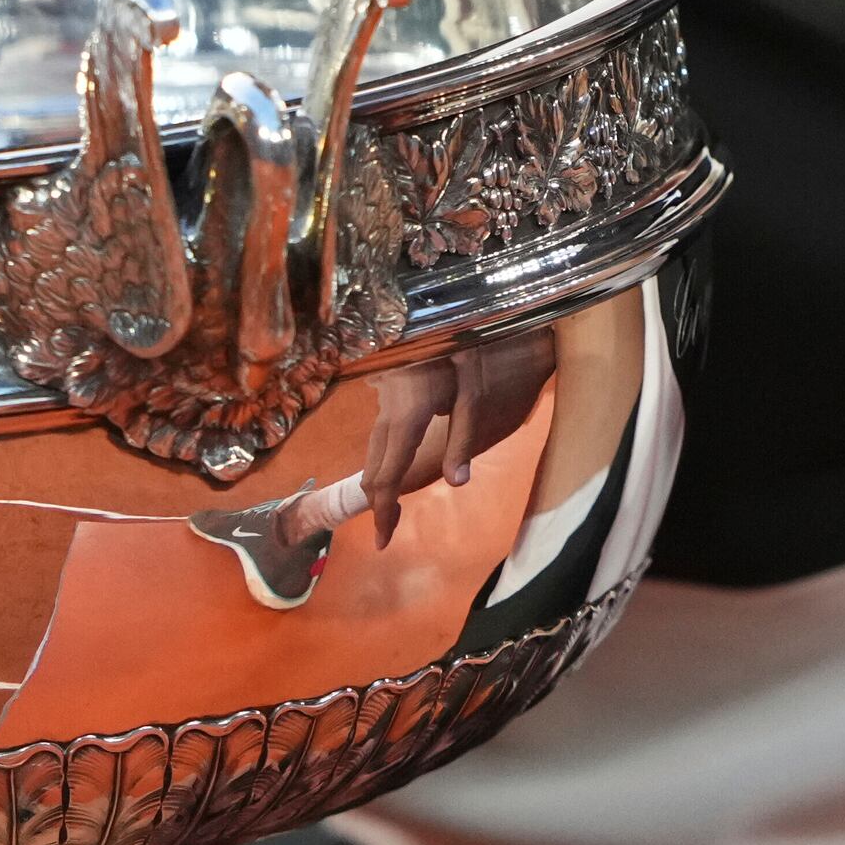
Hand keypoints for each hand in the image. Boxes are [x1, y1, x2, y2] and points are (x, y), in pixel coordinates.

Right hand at [351, 331, 562, 547]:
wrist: (435, 302)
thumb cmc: (463, 343)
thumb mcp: (472, 391)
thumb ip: (464, 439)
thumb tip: (459, 484)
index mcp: (407, 414)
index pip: (388, 477)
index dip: (384, 512)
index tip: (382, 542)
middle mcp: (387, 409)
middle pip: (374, 467)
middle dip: (379, 502)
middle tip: (386, 532)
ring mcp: (382, 397)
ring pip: (372, 449)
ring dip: (378, 480)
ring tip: (388, 506)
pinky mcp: (385, 387)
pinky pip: (377, 432)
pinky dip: (381, 457)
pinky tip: (391, 462)